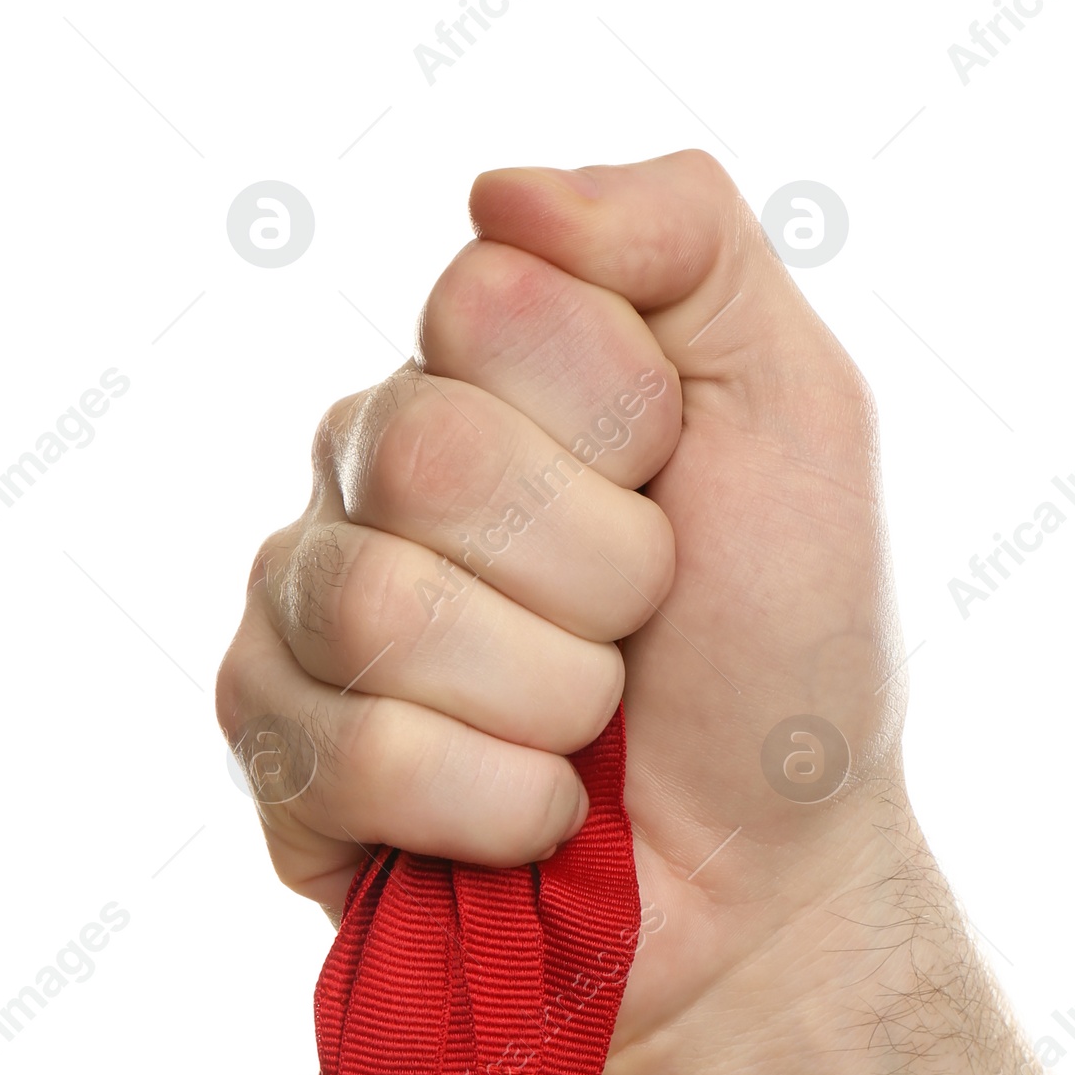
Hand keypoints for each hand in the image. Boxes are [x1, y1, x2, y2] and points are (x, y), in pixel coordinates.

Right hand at [216, 150, 901, 1063]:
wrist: (769, 885)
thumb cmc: (784, 655)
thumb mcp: (799, 414)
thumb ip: (685, 241)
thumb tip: (495, 189)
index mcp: (478, 372)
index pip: (484, 306)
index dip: (619, 424)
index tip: (679, 494)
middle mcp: (366, 474)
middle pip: (420, 453)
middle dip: (596, 572)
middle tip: (640, 634)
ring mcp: (302, 615)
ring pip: (376, 607)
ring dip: (548, 697)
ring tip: (591, 734)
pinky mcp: (275, 758)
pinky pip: (348, 751)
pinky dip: (493, 804)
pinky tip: (533, 817)